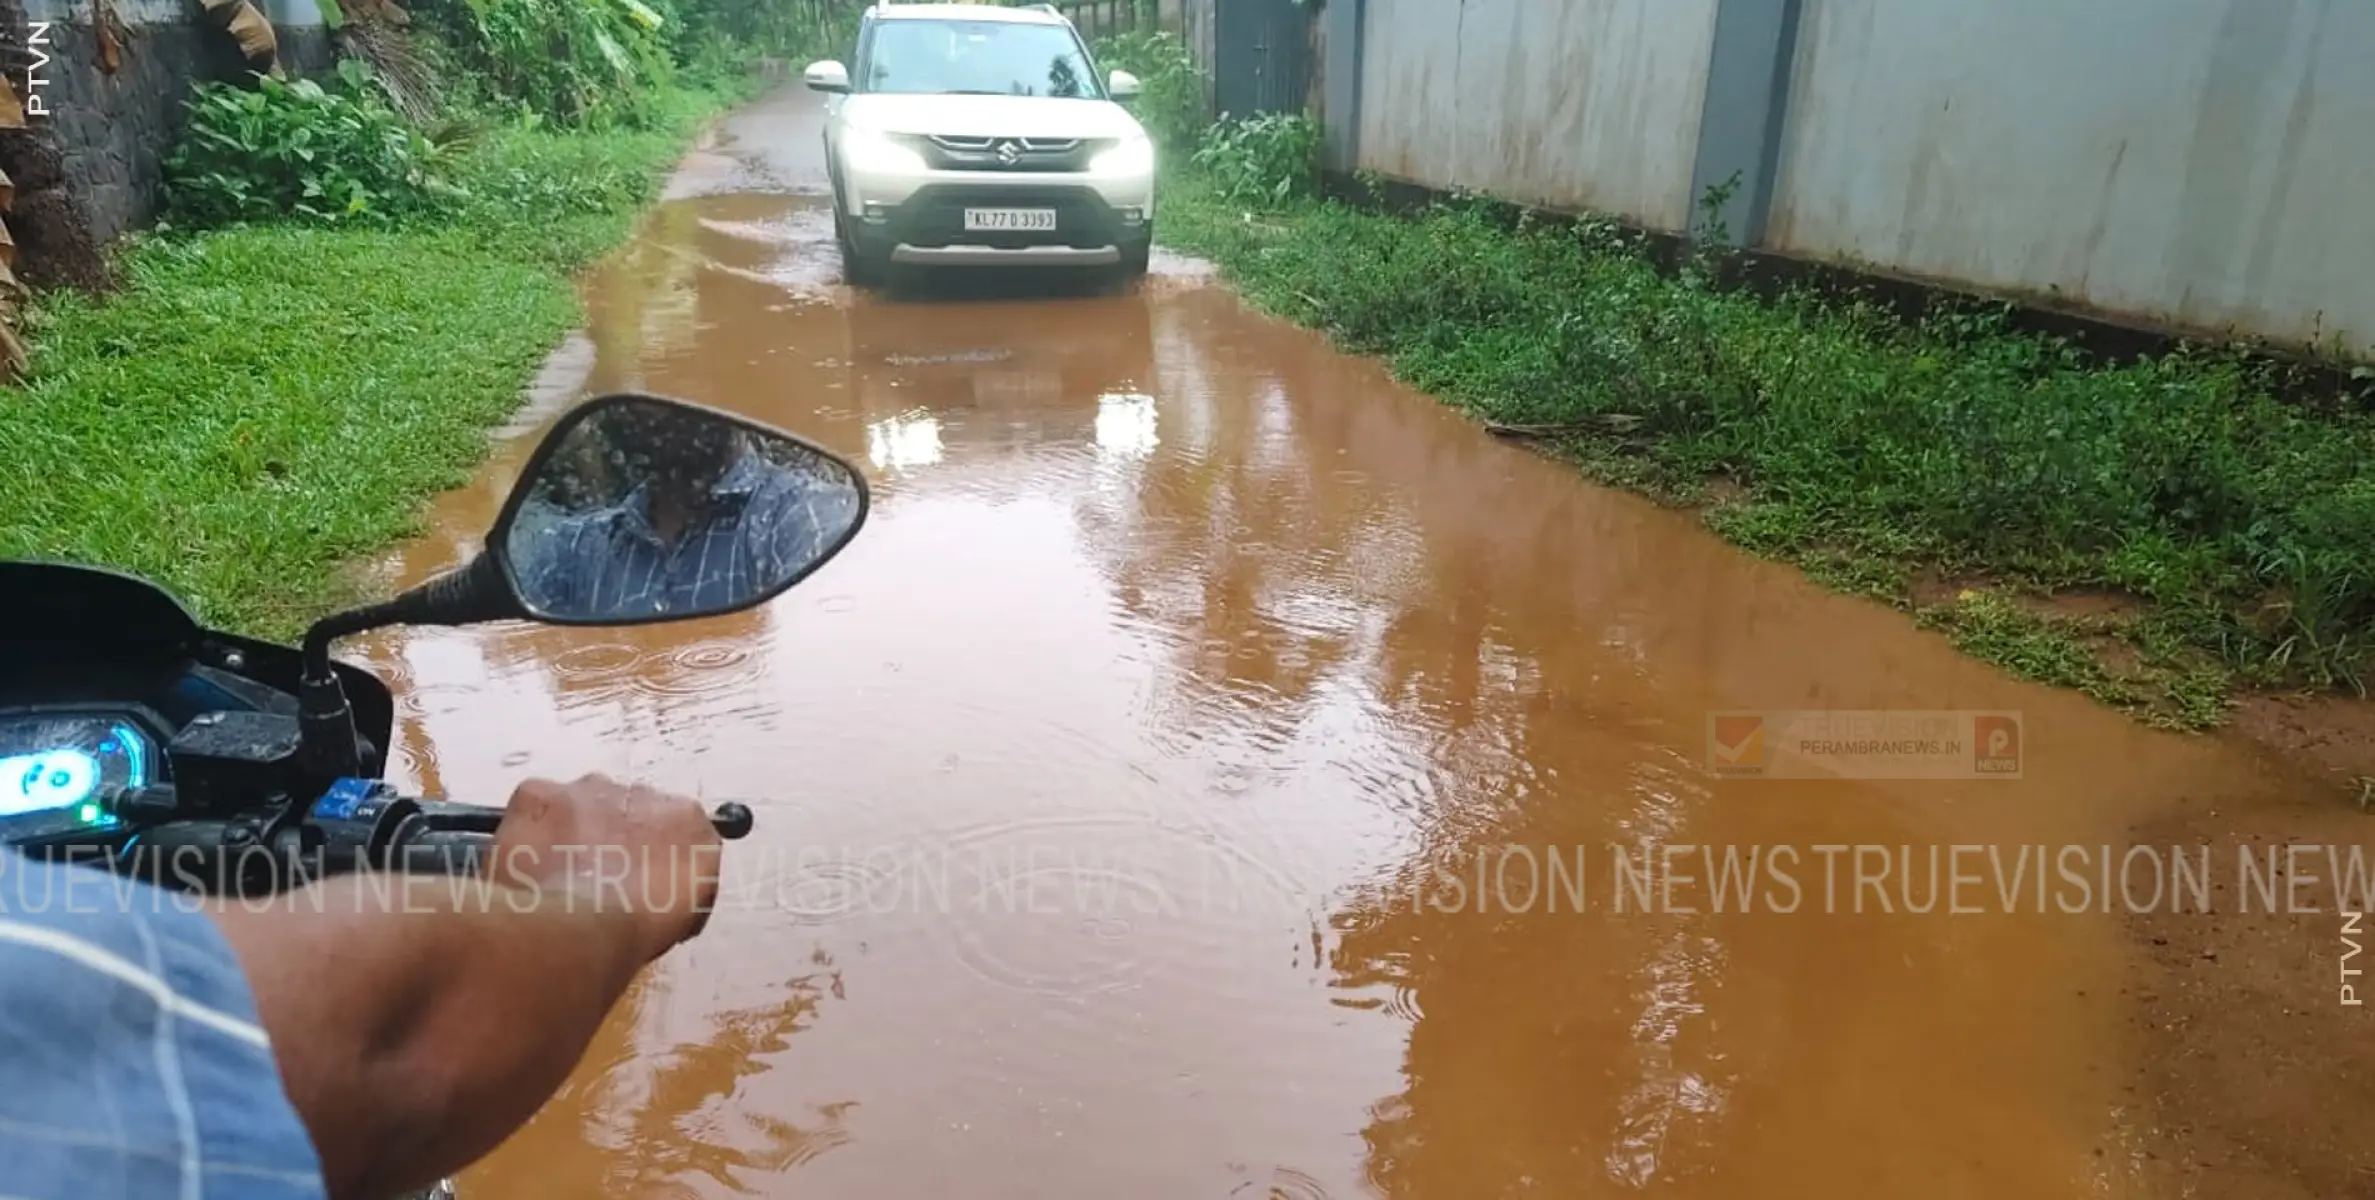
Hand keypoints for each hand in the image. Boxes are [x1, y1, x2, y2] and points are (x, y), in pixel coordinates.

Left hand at [488, 774, 723, 964]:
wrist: (579, 929)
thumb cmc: (633, 932)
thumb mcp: (683, 916)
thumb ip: (679, 886)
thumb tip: (662, 895)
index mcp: (686, 820)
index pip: (676, 829)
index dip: (655, 856)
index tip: (641, 879)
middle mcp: (642, 794)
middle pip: (628, 810)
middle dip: (613, 838)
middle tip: (598, 878)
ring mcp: (589, 790)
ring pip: (581, 804)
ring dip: (573, 832)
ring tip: (560, 875)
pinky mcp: (540, 794)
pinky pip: (535, 808)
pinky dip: (531, 831)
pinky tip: (529, 865)